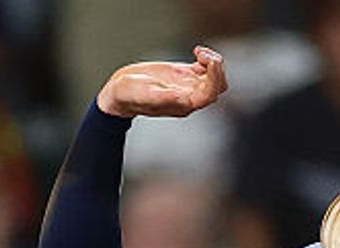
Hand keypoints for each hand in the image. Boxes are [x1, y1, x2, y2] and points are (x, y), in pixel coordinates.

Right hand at [97, 46, 226, 119]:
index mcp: (184, 105)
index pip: (210, 94)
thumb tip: (184, 98)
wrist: (122, 92)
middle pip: (217, 86)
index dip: (214, 77)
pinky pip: (206, 69)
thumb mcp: (145, 95)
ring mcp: (188, 86)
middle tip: (201, 54)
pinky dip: (206, 58)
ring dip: (213, 62)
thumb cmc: (131, 96)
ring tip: (199, 52)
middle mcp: (190, 97)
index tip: (207, 60)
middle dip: (216, 68)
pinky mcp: (184, 75)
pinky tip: (196, 51)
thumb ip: (164, 97)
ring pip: (214, 77)